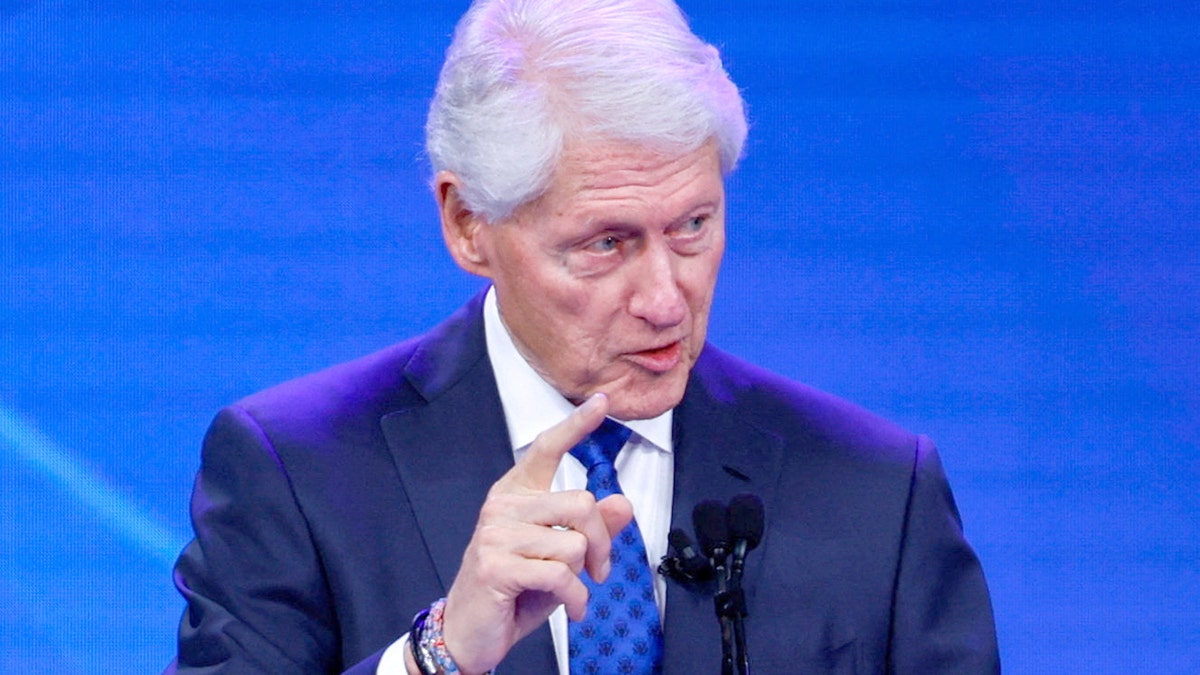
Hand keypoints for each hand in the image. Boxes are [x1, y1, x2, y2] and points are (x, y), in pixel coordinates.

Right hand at [438, 393, 633, 674]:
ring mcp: (495, 534)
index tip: (601, 402)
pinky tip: (573, 609)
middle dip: (602, 542)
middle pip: (581, 503)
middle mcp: (502, 505)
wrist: (471, 633)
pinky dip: (576, 598)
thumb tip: (623, 503)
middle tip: (599, 570)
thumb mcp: (562, 558)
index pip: (546, 448)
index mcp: (516, 493)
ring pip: (573, 542)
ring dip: (584, 576)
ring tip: (573, 592)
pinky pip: (560, 574)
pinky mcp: (495, 565)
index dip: (576, 425)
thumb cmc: (517, 591)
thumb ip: (592, 530)